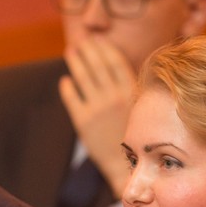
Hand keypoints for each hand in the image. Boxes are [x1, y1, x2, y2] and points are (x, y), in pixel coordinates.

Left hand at [58, 37, 135, 199]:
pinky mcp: (83, 121)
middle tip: (81, 41)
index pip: (115, 62)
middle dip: (88, 50)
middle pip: (97, 65)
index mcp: (131, 92)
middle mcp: (114, 97)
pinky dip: (67, 87)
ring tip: (70, 52)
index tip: (98, 40)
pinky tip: (65, 81)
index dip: (105, 49)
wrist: (126, 166)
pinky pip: (72, 97)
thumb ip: (129, 89)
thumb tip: (119, 69)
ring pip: (83, 77)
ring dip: (76, 61)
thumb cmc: (135, 136)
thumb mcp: (140, 109)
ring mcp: (98, 108)